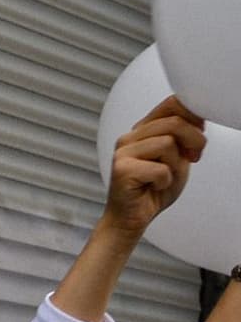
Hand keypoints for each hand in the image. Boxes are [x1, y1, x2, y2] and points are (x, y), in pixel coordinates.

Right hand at [104, 97, 206, 236]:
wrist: (131, 218)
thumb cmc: (152, 189)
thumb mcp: (177, 156)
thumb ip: (184, 136)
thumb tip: (199, 117)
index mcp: (143, 130)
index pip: (172, 103)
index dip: (194, 115)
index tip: (200, 132)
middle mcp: (130, 137)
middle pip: (174, 122)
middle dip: (194, 140)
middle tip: (193, 157)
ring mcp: (123, 152)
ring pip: (167, 143)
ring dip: (175, 164)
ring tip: (166, 176)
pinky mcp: (122, 170)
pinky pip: (160, 169)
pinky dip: (164, 181)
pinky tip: (154, 186)